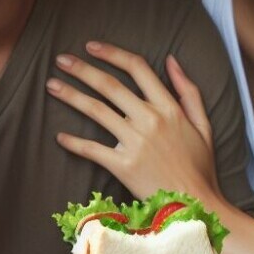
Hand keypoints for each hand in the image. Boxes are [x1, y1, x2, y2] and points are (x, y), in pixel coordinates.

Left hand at [47, 41, 218, 199]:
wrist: (197, 207)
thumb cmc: (200, 167)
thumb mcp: (203, 125)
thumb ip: (188, 90)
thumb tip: (172, 60)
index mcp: (169, 107)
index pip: (137, 68)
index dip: (112, 53)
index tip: (91, 47)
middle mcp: (150, 120)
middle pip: (110, 85)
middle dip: (82, 69)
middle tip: (60, 60)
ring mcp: (136, 143)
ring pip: (96, 111)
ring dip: (70, 95)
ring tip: (51, 85)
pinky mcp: (124, 166)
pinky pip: (92, 149)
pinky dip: (73, 142)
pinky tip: (59, 136)